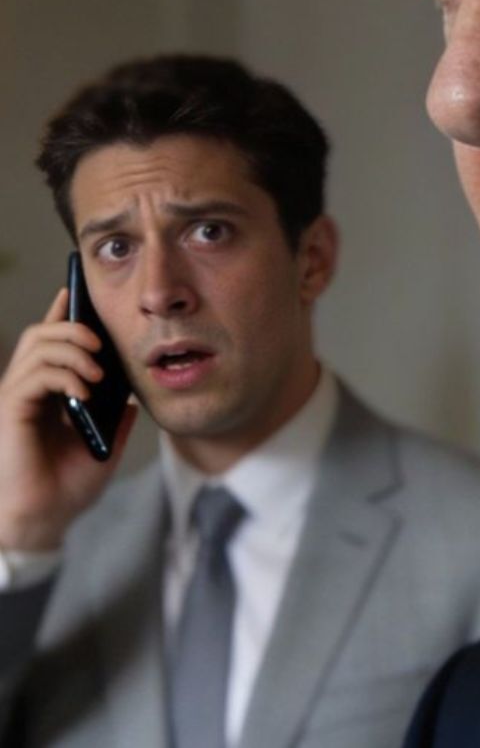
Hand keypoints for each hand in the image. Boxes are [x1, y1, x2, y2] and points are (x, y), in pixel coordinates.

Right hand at [0, 288, 135, 550]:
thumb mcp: (104, 446)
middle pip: (41, 332)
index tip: (80, 289)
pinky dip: (63, 373)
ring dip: (71, 347)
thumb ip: (116, 419)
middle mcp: (28, 389)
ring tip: (97, 369)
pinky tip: (84, 390)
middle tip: (100, 341)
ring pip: (36, 344)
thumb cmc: (66, 488)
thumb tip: (134, 399)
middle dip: (72, 324)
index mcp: (48, 392)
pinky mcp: (10, 411)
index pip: (52, 340)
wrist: (44, 522)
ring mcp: (16, 398)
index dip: (64, 310)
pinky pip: (34, 374)